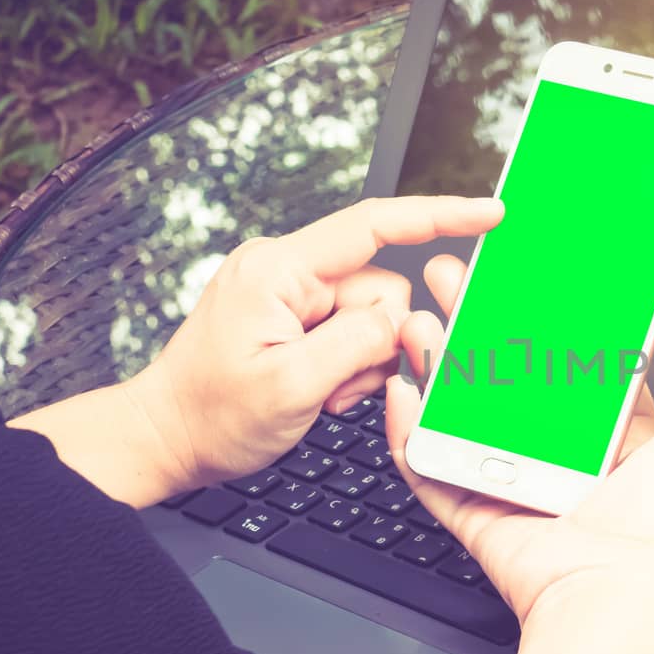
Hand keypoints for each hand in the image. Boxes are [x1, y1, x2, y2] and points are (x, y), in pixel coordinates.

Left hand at [128, 196, 502, 492]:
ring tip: (322, 393)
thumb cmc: (211, 417)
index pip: (374, 226)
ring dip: (362, 363)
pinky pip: (353, 334)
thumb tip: (404, 322)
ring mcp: (290, 294)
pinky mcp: (295, 318)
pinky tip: (320, 391)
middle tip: (339, 386)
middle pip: (382, 288)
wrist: (166, 440)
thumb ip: (357, 344)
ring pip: (374, 318)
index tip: (488, 212)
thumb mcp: (292, 386)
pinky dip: (349, 368)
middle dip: (376, 343)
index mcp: (279, 269)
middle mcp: (286, 270)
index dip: (438, 216)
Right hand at [385, 255, 653, 623]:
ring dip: (436, 359)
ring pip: (460, 406)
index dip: (544, 309)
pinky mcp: (473, 505)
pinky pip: (429, 461)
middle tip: (454, 278)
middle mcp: (559, 450)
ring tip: (421, 319)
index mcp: (613, 430)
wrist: (605, 588)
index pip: (572, 354)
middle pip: (505, 369)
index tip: (521, 270)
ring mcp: (510, 475)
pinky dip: (407, 427)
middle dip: (476, 319)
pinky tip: (402, 388)